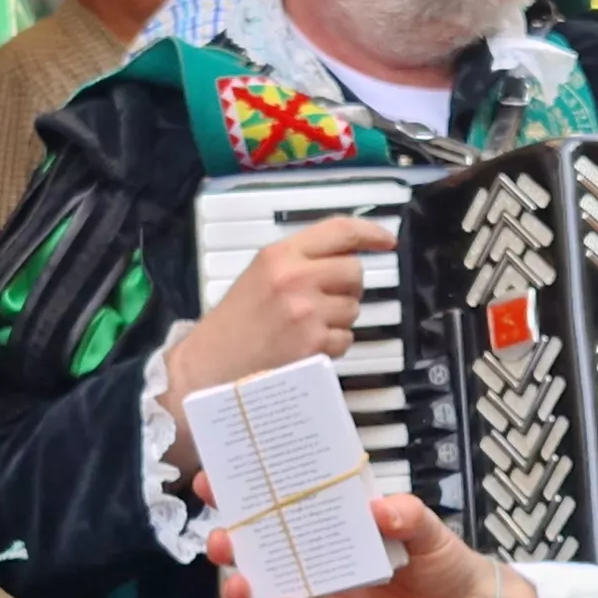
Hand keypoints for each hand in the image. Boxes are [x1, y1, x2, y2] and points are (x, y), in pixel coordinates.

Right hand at [165, 216, 390, 416]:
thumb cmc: (235, 323)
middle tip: (326, 301)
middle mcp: (295, 278)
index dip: (370, 233)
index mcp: (280, 255)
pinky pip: (346, 338)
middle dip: (348, 288)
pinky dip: (333, 345)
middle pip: (354, 272)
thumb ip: (299, 261)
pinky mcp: (313, 344)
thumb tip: (346, 257)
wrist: (211, 366)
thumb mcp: (260, 275)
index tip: (386, 241)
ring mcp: (306, 312)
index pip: (339, 231)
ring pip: (353, 308)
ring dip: (339, 319)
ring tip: (306, 327)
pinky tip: (306, 347)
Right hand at [204, 490, 542, 597]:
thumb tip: (380, 508)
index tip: (213, 481)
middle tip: (219, 537)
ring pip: (263, 589)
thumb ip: (406, 514)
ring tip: (238, 581)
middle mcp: (313, 555)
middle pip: (255, 548)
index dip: (240, 491)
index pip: (275, 502)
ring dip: (242, 584)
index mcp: (327, 519)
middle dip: (227, 541)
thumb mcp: (427, 527)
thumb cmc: (441, 560)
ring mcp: (317, 592)